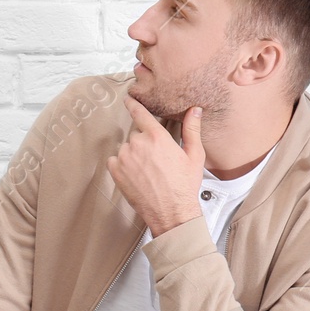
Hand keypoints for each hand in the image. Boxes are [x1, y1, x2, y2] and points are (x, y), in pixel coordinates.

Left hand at [107, 94, 205, 236]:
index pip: (140, 114)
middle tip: (157, 161)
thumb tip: (194, 110)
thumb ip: (192, 130)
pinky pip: (115, 161)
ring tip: (148, 171)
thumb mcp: (194, 156)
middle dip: (144, 144)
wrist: (171, 212)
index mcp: (157, 137)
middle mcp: (138, 144)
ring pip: (126, 149)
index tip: (128, 99)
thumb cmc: (184, 185)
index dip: (133, 104)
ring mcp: (125, 157)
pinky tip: (136, 176)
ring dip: (133, 155)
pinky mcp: (115, 171)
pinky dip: (122, 166)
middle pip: (136, 135)